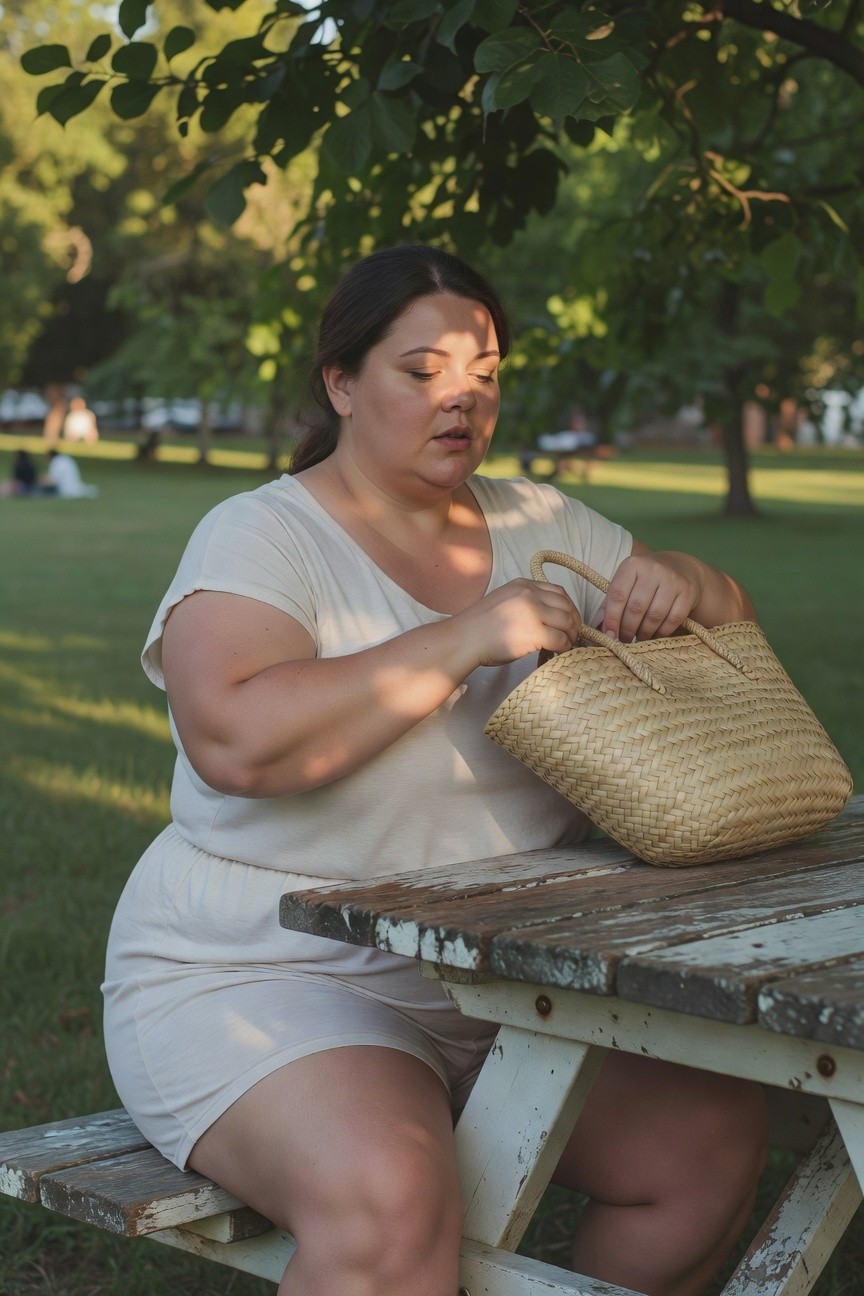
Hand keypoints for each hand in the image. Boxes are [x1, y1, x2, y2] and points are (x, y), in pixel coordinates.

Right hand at [456, 579, 581, 666]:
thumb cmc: (479, 626)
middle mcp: (530, 594)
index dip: (568, 607)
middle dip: (574, 622)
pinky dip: (564, 647)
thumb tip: (546, 617)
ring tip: (567, 644)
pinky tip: (559, 652)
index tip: (568, 620)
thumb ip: (524, 602)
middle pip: (566, 606)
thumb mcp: (503, 600)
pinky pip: (560, 639)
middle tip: (572, 635)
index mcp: (523, 585)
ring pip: (567, 622)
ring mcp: (533, 613)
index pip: (558, 592)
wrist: (464, 639)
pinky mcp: (534, 633)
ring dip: (571, 635)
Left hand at [601, 553, 701, 641]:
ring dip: (644, 633)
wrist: (681, 567)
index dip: (611, 619)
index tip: (609, 636)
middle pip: (636, 608)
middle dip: (628, 629)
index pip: (617, 596)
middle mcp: (653, 569)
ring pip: (654, 616)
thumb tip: (599, 630)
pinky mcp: (688, 591)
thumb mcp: (627, 582)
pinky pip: (673, 619)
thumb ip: (611, 603)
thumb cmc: (646, 579)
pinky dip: (662, 632)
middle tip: (624, 640)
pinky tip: (655, 635)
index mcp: (632, 564)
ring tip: (639, 638)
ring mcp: (673, 579)